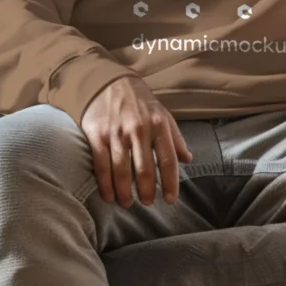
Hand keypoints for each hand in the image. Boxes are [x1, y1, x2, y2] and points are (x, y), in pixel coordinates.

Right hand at [80, 75, 192, 207]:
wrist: (110, 82)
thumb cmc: (141, 103)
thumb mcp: (164, 115)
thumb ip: (176, 139)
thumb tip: (188, 159)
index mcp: (159, 125)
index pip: (168, 159)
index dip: (170, 182)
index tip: (171, 199)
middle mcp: (139, 130)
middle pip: (144, 169)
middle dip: (147, 191)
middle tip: (148, 203)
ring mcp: (117, 133)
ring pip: (122, 171)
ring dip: (125, 192)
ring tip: (128, 203)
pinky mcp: (98, 135)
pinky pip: (102, 165)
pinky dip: (105, 184)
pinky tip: (109, 196)